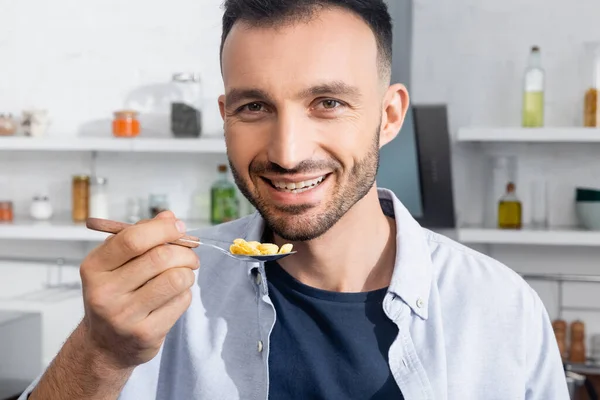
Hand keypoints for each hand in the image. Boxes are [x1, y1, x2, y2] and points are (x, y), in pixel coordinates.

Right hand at [79, 211, 198, 369]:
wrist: (105, 346)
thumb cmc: (115, 295)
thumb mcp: (116, 264)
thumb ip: (141, 237)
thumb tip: (169, 217)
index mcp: (94, 268)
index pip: (133, 240)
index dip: (163, 229)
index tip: (179, 227)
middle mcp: (105, 292)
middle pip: (160, 258)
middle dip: (184, 252)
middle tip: (190, 256)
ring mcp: (125, 316)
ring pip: (176, 279)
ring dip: (188, 273)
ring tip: (182, 275)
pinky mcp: (145, 334)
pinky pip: (181, 301)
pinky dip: (185, 294)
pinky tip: (173, 297)